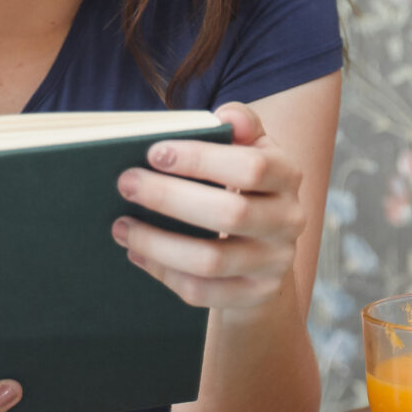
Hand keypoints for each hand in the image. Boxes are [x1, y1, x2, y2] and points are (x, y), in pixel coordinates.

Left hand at [114, 101, 306, 311]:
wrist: (266, 251)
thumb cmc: (244, 188)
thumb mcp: (250, 151)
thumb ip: (241, 127)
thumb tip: (227, 116)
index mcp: (288, 176)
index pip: (252, 167)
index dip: (201, 159)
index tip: (154, 153)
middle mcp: (289, 220)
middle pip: (230, 214)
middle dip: (170, 198)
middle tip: (126, 184)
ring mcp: (274, 263)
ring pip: (211, 260)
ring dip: (158, 243)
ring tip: (121, 226)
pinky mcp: (255, 295)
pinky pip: (203, 291)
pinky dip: (164, 273)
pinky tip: (137, 253)